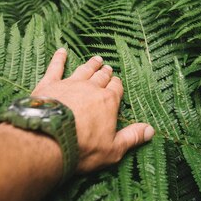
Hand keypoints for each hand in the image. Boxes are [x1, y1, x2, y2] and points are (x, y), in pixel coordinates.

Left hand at [32, 48, 154, 172]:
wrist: (49, 140)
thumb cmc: (82, 148)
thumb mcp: (113, 149)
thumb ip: (132, 137)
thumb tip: (151, 130)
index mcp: (108, 101)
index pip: (116, 88)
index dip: (117, 84)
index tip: (117, 82)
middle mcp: (91, 88)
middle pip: (101, 77)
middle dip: (105, 72)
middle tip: (107, 67)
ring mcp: (70, 84)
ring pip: (83, 70)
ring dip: (90, 64)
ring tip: (95, 59)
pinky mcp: (49, 84)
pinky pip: (55, 67)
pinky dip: (59, 58)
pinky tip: (61, 51)